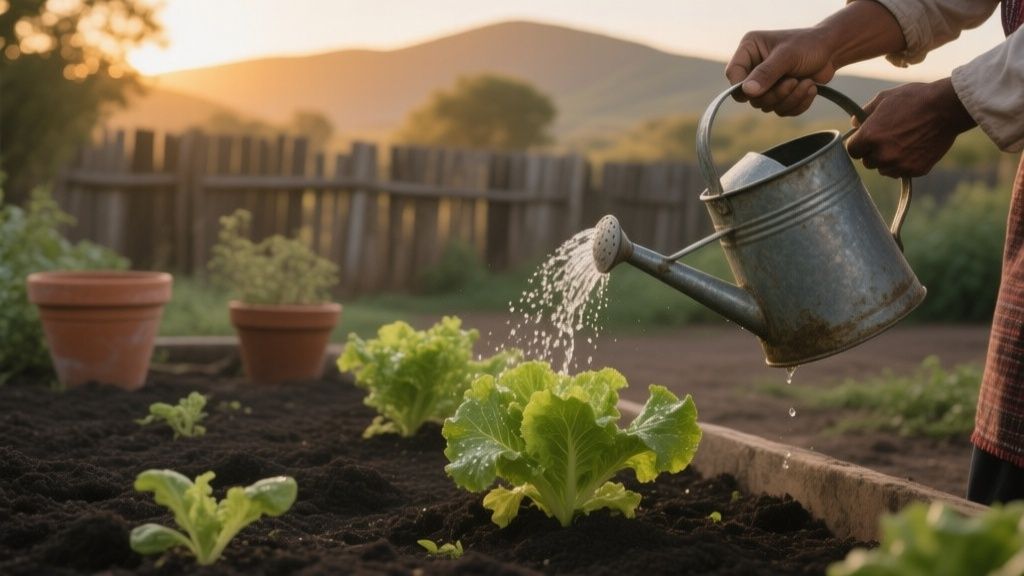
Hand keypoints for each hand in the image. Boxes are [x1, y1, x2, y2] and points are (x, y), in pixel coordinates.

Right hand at [726, 28, 836, 115]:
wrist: (832, 51)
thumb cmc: (809, 45)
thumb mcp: (787, 55)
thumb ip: (767, 73)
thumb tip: (747, 92)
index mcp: (749, 50)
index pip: (734, 74)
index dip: (742, 87)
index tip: (757, 90)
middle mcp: (753, 67)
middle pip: (751, 97)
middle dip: (775, 94)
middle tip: (793, 82)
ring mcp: (766, 83)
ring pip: (767, 106)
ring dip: (790, 99)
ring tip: (807, 83)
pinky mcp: (779, 95)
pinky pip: (781, 111)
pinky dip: (798, 104)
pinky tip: (810, 89)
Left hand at [846, 79, 975, 177]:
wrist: (947, 108)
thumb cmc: (915, 99)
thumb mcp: (885, 98)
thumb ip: (865, 112)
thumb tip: (854, 124)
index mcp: (869, 137)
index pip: (852, 151)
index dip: (859, 144)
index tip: (867, 139)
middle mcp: (882, 154)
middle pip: (868, 162)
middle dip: (874, 152)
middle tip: (888, 139)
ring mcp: (899, 164)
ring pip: (884, 169)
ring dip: (888, 160)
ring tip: (902, 143)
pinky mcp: (915, 170)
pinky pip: (902, 172)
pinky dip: (905, 164)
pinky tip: (914, 148)